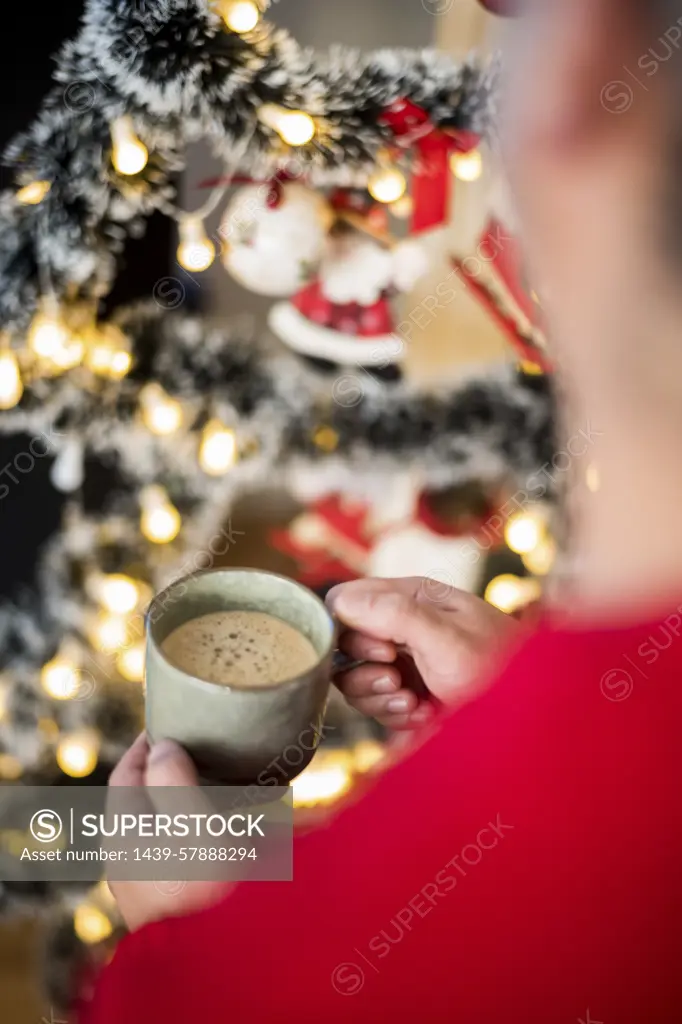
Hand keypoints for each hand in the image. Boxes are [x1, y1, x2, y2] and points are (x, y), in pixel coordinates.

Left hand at [107, 734, 231, 931]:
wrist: (210, 961)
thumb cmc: (203, 888)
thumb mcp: (191, 823)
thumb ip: (173, 779)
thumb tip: (162, 746)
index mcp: (125, 832)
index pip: (125, 773)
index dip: (145, 744)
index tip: (168, 722)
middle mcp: (126, 857)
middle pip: (138, 800)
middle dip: (163, 771)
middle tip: (195, 750)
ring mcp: (143, 883)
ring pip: (156, 828)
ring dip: (179, 801)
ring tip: (213, 785)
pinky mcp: (165, 901)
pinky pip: (172, 852)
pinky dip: (191, 831)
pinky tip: (218, 832)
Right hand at [326, 577, 521, 730]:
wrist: (528, 715)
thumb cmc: (499, 670)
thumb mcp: (446, 639)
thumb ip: (394, 615)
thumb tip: (341, 602)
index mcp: (410, 596)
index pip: (345, 599)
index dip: (348, 628)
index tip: (381, 651)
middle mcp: (401, 624)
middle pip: (343, 644)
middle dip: (365, 669)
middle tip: (397, 680)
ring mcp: (403, 660)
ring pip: (353, 678)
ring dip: (376, 697)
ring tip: (412, 702)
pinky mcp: (405, 692)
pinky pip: (373, 703)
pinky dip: (392, 714)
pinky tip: (423, 714)